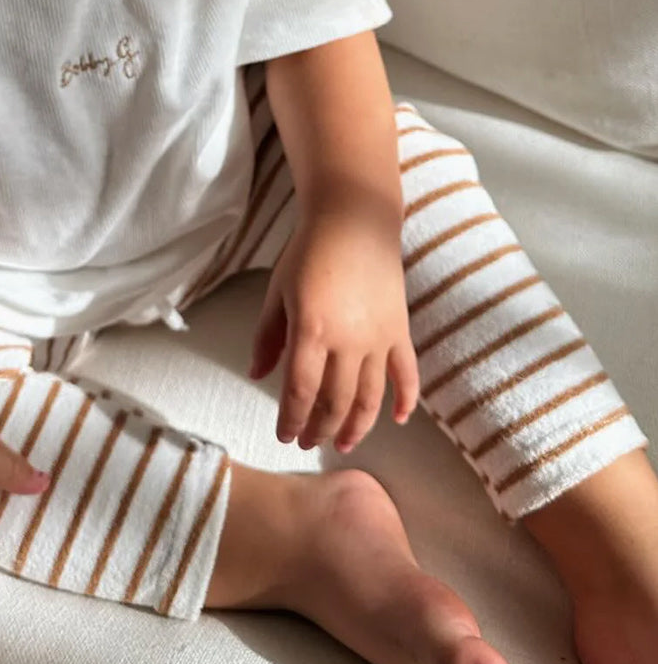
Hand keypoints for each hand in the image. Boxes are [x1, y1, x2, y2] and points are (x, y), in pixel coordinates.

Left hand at [248, 206, 418, 452]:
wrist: (354, 221)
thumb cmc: (308, 252)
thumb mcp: (278, 292)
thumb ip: (267, 337)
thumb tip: (258, 376)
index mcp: (311, 331)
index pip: (300, 392)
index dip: (292, 420)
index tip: (285, 436)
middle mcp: (347, 342)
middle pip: (335, 402)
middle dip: (319, 429)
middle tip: (308, 443)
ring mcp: (378, 339)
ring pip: (370, 397)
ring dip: (356, 426)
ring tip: (343, 443)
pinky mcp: (400, 330)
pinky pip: (407, 374)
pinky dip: (406, 400)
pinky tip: (398, 420)